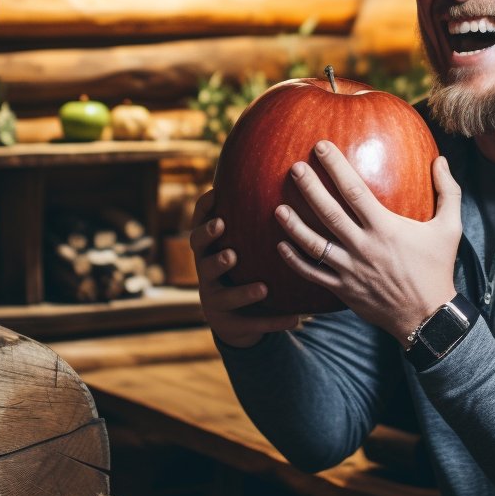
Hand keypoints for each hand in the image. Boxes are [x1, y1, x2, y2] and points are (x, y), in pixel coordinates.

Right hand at [189, 189, 301, 347]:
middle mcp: (207, 272)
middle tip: (228, 236)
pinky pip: (254, 324)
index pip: (198, 227)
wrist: (236, 318)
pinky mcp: (231, 325)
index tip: (216, 195)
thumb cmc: (245, 266)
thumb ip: (250, 216)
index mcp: (209, 250)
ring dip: (243, 291)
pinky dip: (274, 321)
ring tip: (262, 287)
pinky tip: (296, 319)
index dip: (203, 212)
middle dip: (212, 246)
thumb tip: (282, 170)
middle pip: (202, 258)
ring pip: (225, 295)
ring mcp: (216, 300)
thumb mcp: (242, 242)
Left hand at [274, 141, 461, 343]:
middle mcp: (364, 246)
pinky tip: (281, 246)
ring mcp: (350, 270)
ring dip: (294, 225)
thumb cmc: (437, 268)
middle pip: (328, 213)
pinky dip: (294, 260)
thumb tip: (442, 159)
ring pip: (314, 244)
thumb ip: (448, 192)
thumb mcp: (450, 228)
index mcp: (386, 228)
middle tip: (294, 168)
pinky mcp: (343, 289)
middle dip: (309, 188)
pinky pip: (313, 273)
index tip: (321, 147)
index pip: (354, 191)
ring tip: (278, 207)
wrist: (428, 317)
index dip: (336, 167)